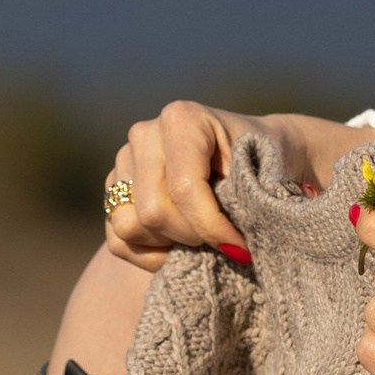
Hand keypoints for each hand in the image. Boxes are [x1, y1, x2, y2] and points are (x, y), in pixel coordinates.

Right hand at [102, 102, 256, 271]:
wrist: (250, 153)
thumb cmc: (259, 161)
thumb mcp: (261, 170)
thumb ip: (242, 201)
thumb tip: (227, 246)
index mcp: (181, 119)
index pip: (184, 189)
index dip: (212, 227)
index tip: (240, 249)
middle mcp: (143, 135)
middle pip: (154, 212)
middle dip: (193, 238)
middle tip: (224, 242)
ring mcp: (123, 161)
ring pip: (130, 227)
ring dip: (169, 245)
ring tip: (203, 239)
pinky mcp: (113, 189)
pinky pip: (117, 240)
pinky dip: (149, 255)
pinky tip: (179, 248)